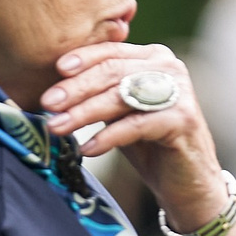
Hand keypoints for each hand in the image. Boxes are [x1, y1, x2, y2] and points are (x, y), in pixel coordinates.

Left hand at [43, 39, 235, 235]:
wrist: (188, 183)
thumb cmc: (149, 144)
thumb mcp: (120, 111)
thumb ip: (98, 92)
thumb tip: (52, 86)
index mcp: (153, 57)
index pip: (110, 52)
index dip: (81, 59)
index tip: (54, 71)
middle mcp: (170, 67)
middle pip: (113, 72)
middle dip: (75, 88)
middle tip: (47, 103)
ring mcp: (179, 92)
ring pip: (121, 96)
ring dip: (84, 113)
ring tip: (57, 127)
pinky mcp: (183, 120)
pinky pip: (136, 125)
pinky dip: (108, 137)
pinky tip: (87, 149)